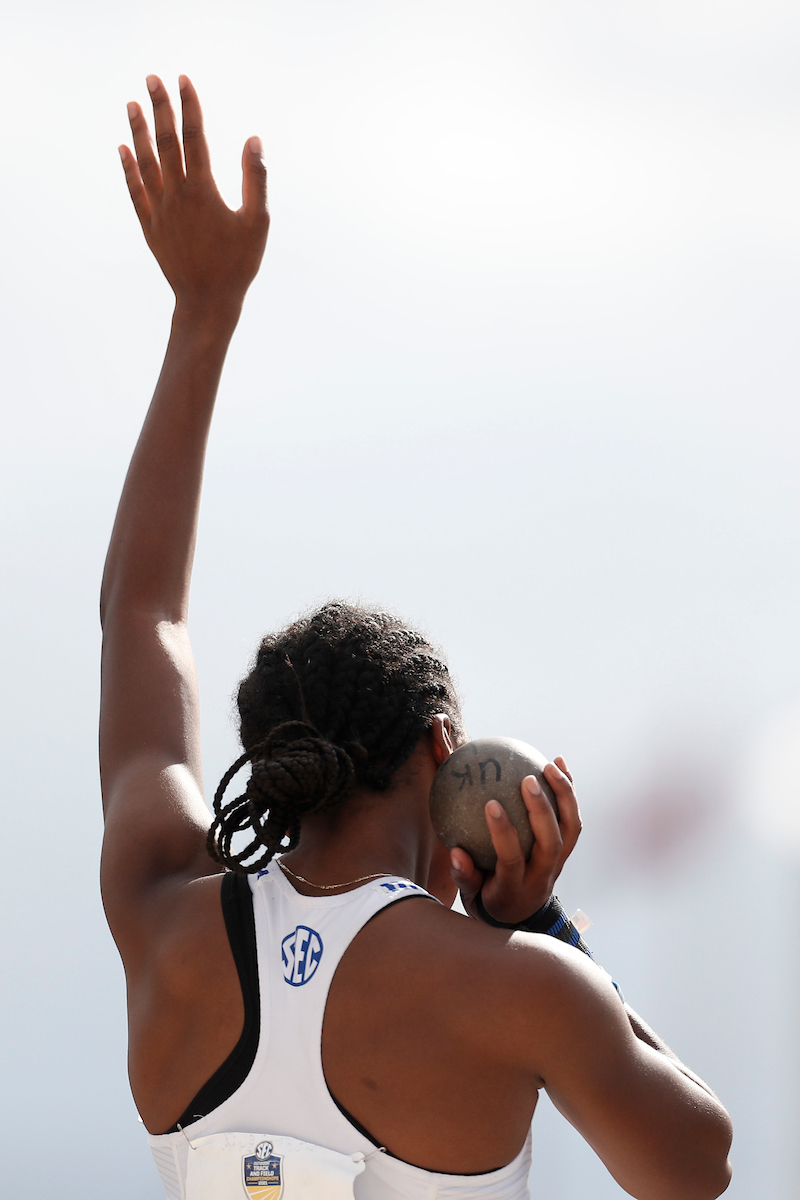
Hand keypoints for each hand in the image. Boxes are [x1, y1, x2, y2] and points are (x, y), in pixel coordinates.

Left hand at [119, 76, 268, 310]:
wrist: (207, 302)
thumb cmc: (237, 264)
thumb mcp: (257, 222)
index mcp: (203, 190)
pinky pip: (135, 190)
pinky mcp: (150, 226)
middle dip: (159, 107)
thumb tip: (253, 140)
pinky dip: (129, 167)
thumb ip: (254, 179)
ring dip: (138, 131)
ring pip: (145, 161)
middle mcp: (176, 194)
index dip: (188, 106)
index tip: (183, 80)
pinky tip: (123, 149)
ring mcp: (159, 210)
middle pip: (165, 141)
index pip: (194, 136)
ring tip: (132, 104)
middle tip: (151, 78)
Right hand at [449, 757, 581, 924]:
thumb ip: (464, 876)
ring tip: (550, 764)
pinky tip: (558, 762)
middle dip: (542, 811)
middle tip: (528, 779)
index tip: (491, 804)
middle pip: (550, 843)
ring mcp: (558, 863)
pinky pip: (573, 819)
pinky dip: (568, 792)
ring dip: (565, 796)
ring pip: (571, 829)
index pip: (512, 859)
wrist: (521, 915)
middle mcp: (542, 876)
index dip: (504, 833)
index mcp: (515, 887)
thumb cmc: (489, 896)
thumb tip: (455, 853)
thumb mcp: (472, 895)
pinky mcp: (566, 852)